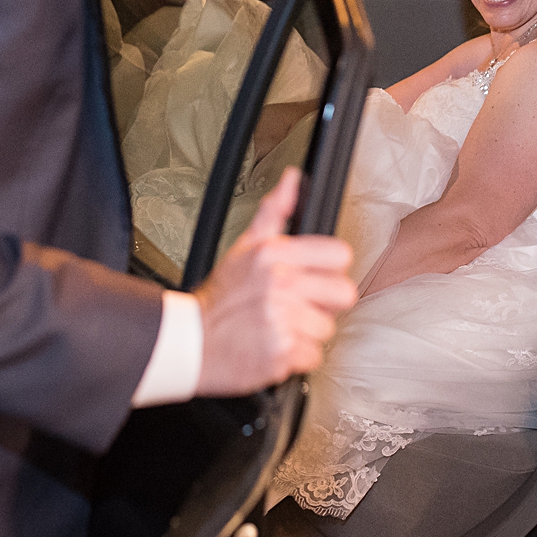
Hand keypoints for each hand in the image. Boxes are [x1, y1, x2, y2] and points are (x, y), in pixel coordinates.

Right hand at [194, 168, 356, 396]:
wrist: (192, 342)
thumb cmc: (221, 297)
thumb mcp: (245, 247)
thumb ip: (275, 212)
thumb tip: (292, 180)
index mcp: (275, 255)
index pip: (339, 255)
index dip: (330, 269)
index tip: (315, 277)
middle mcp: (280, 285)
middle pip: (344, 294)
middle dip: (326, 303)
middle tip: (302, 304)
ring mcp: (282, 320)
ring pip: (328, 328)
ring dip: (308, 332)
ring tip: (282, 325)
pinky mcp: (282, 353)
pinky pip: (313, 355)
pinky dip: (297, 356)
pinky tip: (277, 344)